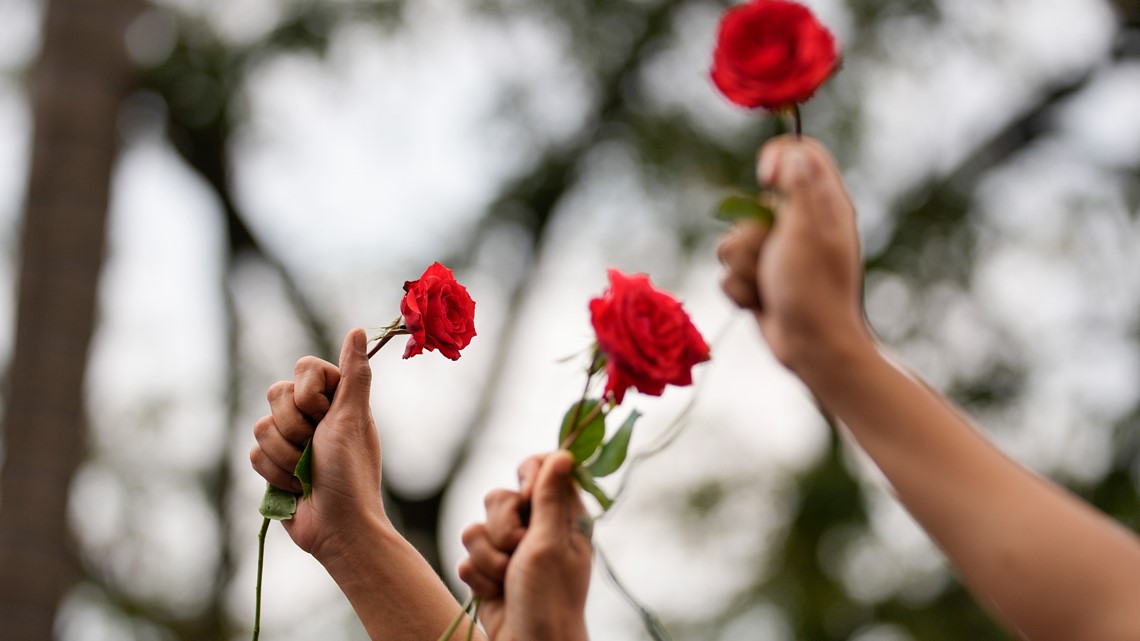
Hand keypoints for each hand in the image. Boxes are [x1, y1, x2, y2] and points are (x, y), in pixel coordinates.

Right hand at [249, 328, 386, 564]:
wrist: (338, 527)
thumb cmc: (351, 474)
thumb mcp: (354, 419)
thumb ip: (354, 374)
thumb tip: (356, 330)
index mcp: (337, 399)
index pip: (304, 367)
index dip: (309, 392)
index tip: (326, 415)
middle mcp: (313, 415)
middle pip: (276, 394)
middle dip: (296, 427)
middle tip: (317, 448)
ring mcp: (291, 440)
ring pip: (261, 426)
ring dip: (286, 455)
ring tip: (309, 473)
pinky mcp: (273, 464)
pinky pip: (254, 452)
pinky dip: (274, 473)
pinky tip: (296, 488)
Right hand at [458, 452, 591, 640]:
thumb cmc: (549, 599)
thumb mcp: (550, 543)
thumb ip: (549, 497)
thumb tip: (563, 453)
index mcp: (562, 516)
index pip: (542, 468)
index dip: (528, 474)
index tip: (527, 492)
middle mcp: (536, 528)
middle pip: (500, 495)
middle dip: (503, 524)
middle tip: (519, 547)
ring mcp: (511, 550)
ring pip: (477, 526)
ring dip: (489, 555)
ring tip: (507, 576)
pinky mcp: (489, 570)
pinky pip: (467, 554)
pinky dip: (479, 575)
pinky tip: (495, 592)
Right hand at [717, 136, 869, 376]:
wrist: (812, 348)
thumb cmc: (814, 288)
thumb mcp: (807, 229)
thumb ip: (798, 186)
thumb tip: (791, 152)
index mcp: (823, 205)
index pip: (800, 154)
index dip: (777, 158)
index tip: (765, 180)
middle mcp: (800, 225)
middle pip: (751, 204)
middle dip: (750, 233)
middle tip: (774, 254)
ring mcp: (778, 255)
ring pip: (733, 242)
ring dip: (744, 267)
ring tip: (769, 285)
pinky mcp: (760, 280)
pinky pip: (730, 273)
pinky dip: (741, 290)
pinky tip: (761, 303)